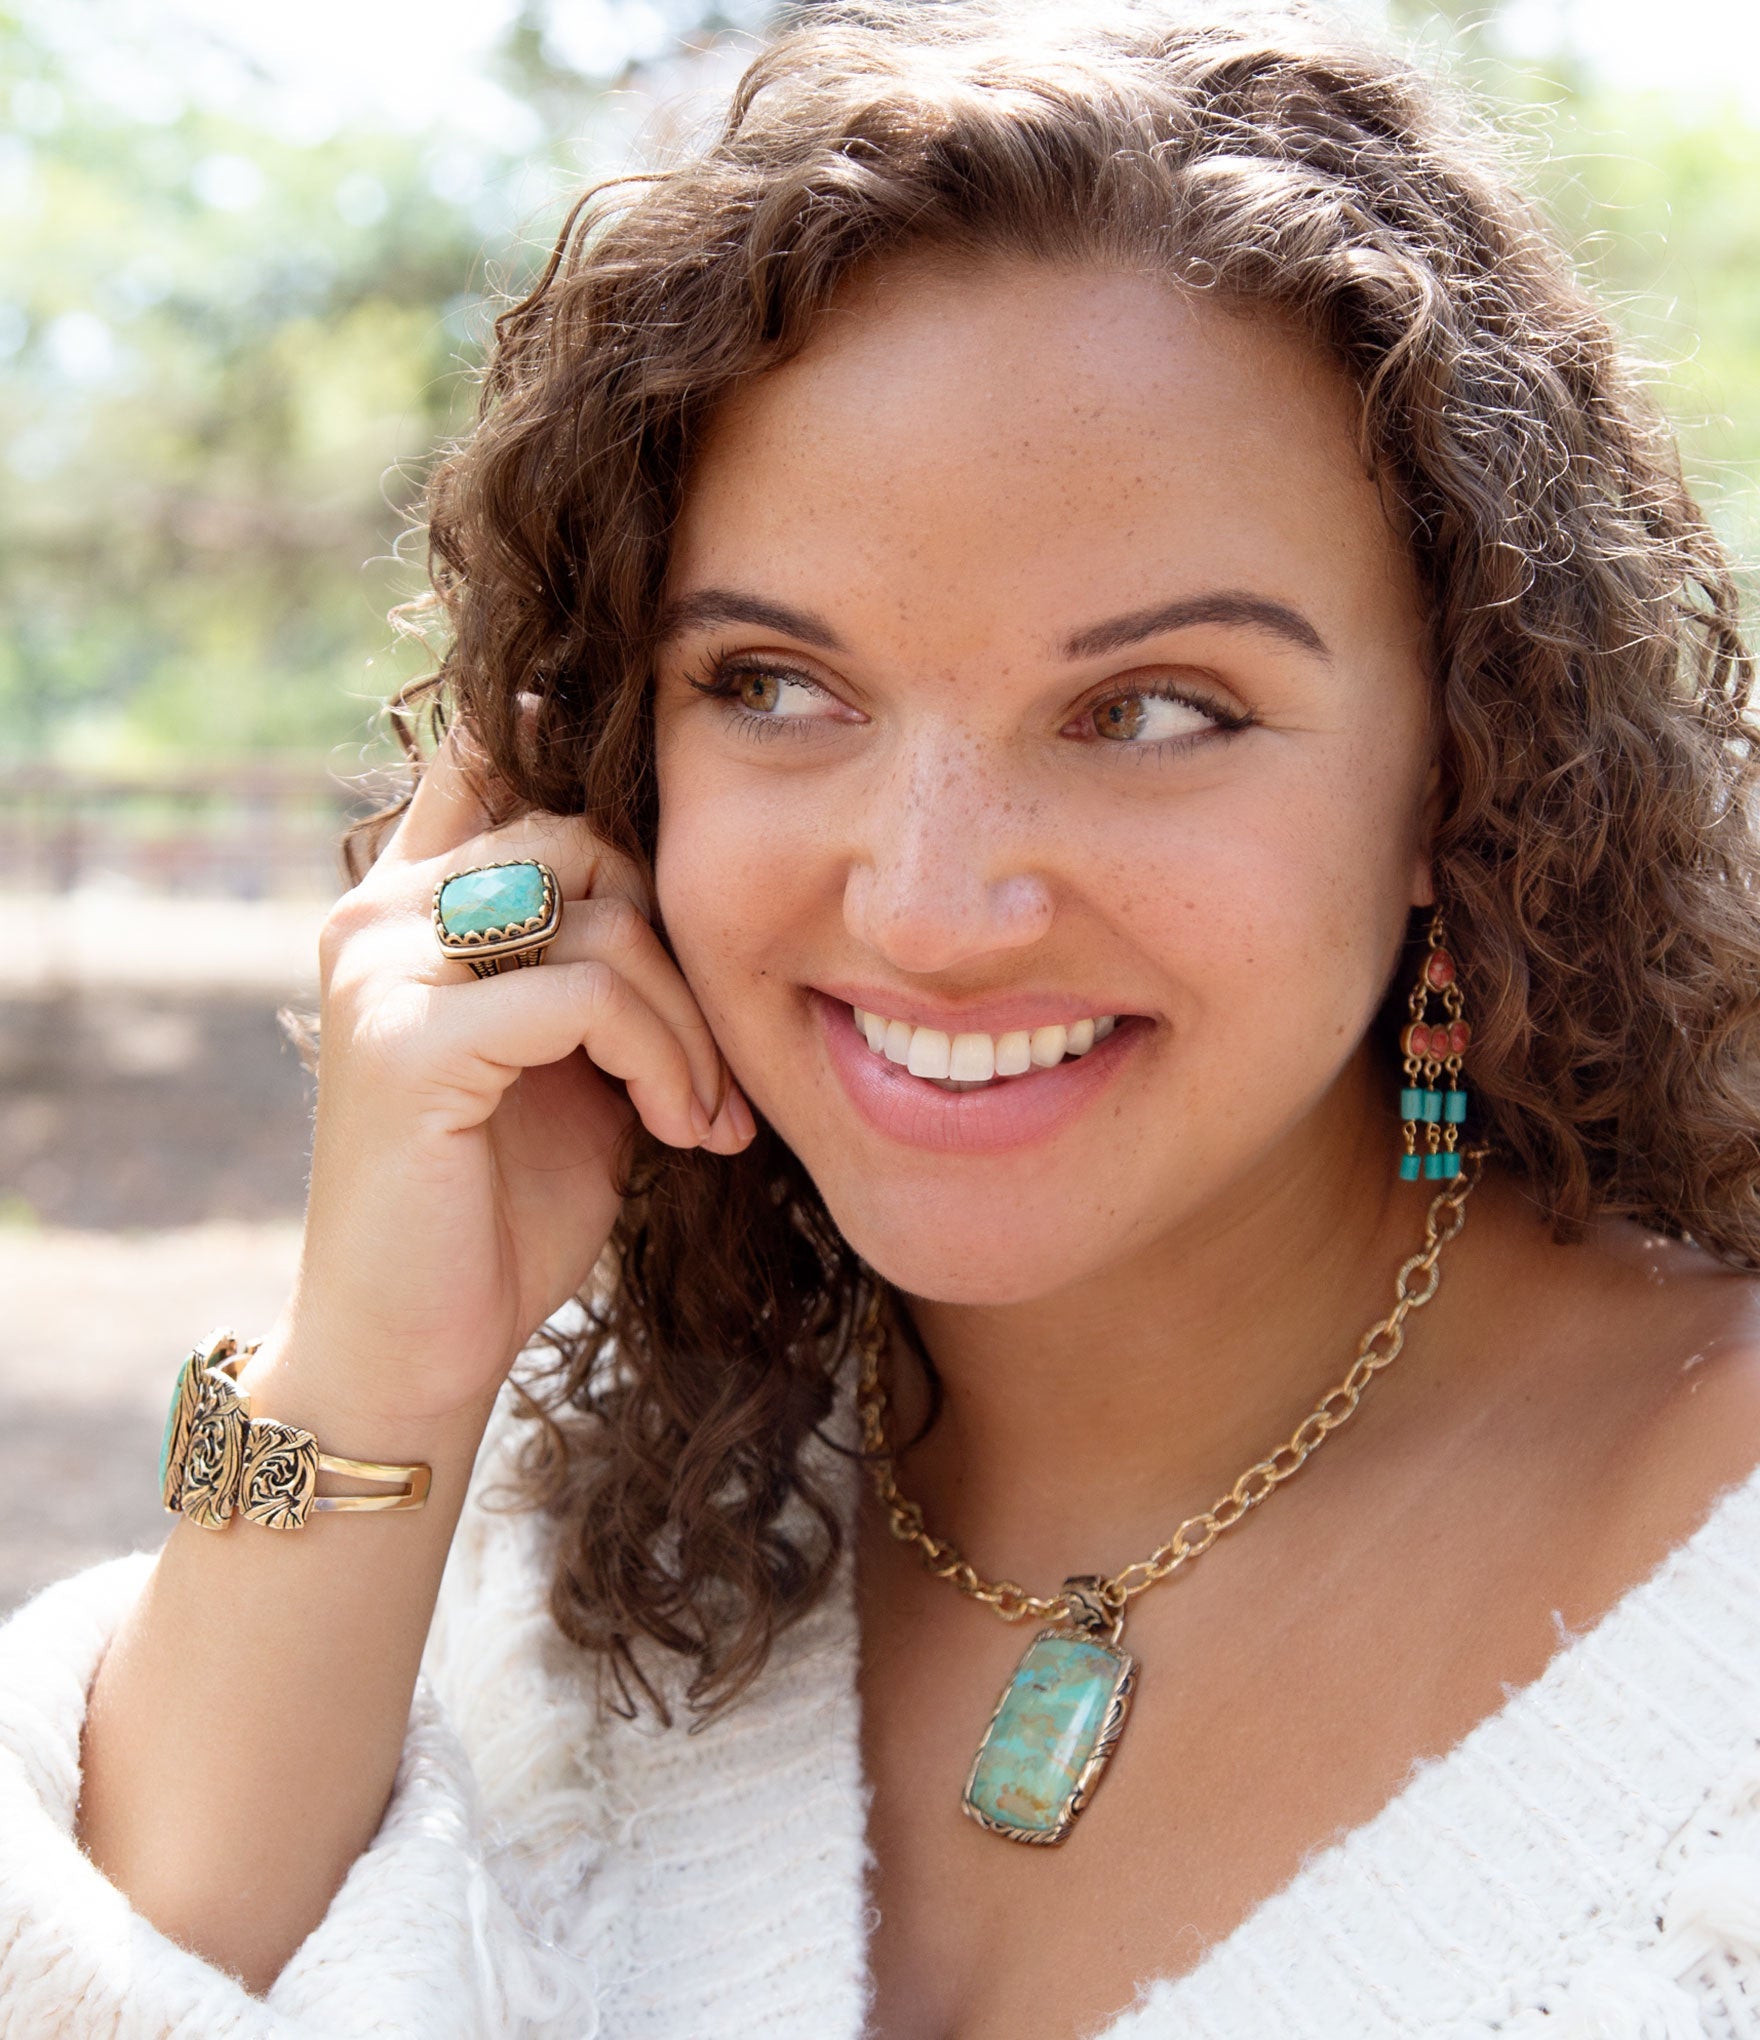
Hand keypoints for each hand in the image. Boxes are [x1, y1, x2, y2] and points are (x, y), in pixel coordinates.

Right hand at [264, 723, 754, 1426]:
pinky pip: (584, 993)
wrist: (419, 1346)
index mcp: (407, 909)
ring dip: (686, 1019)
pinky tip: (679, 1132)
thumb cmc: (501, 1210)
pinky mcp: (408, 1041)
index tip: (689, 842)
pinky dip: (661, 1058)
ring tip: (707, 1114)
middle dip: (679, 944)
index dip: (578, 760)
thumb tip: (696, 888)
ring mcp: (382, 970)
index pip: (484, 760)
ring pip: (596, 912)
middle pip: (582, 836)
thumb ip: (595, 969)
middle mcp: (379, 916)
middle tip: (720, 1065)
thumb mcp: (568, 1066)